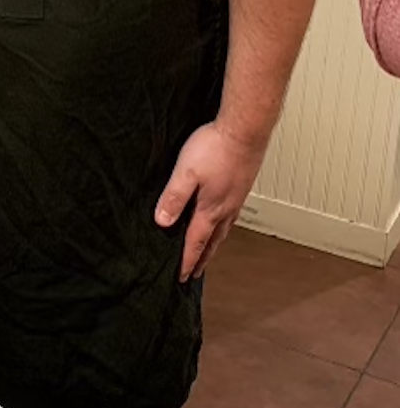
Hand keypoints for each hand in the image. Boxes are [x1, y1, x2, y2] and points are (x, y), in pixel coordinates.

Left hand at [154, 121, 267, 280]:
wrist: (245, 130)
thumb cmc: (216, 147)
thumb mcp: (186, 172)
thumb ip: (174, 197)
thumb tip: (162, 222)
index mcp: (211, 209)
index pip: (196, 242)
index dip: (187, 260)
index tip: (181, 277)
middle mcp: (226, 208)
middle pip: (212, 241)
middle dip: (201, 258)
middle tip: (194, 273)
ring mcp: (236, 198)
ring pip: (223, 229)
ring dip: (213, 243)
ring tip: (208, 251)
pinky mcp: (241, 187)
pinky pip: (230, 215)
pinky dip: (223, 226)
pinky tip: (221, 218)